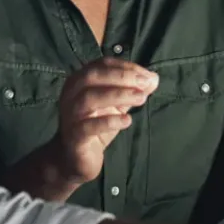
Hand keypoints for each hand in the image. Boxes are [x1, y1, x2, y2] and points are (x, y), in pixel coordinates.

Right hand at [51, 59, 157, 184]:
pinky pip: (88, 126)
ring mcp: (70, 114)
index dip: (126, 67)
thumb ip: (132, 91)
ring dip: (118, 95)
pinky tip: (127, 120)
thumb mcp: (116, 105)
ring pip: (89, 98)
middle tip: (144, 83)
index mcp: (79, 81)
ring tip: (141, 98)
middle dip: (121, 76)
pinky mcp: (73, 136)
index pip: (102, 65)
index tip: (147, 75)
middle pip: (92, 76)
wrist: (75, 158)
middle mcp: (70, 94)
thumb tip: (153, 79)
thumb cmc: (95, 125)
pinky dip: (110, 121)